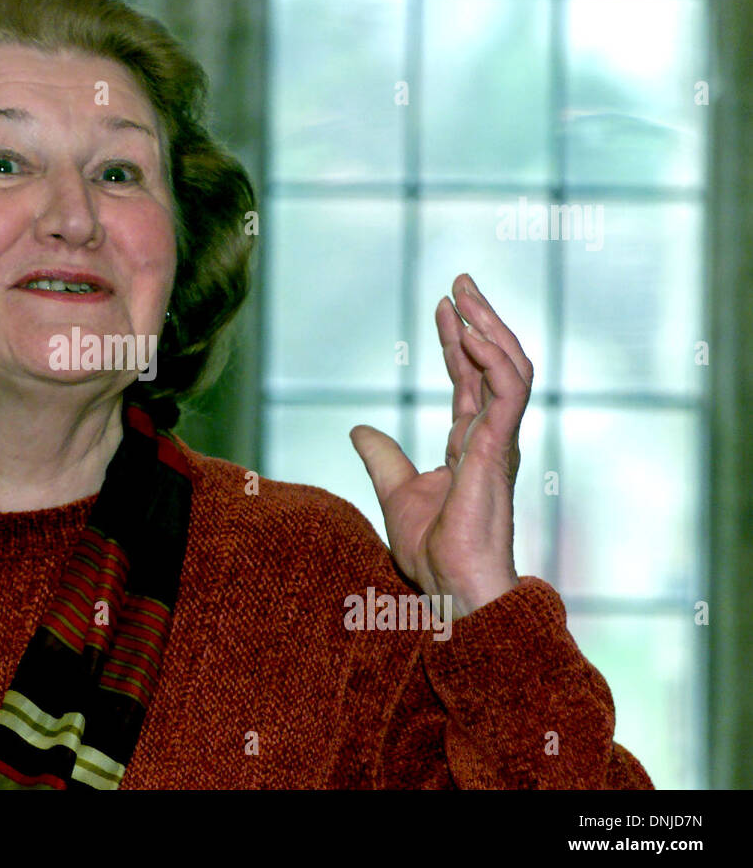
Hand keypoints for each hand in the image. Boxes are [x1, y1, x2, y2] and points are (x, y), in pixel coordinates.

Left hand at [349, 273, 533, 617]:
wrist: (449, 586)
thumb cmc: (433, 552)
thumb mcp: (395, 491)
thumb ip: (382, 457)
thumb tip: (358, 429)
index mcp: (469, 443)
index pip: (467, 379)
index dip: (456, 341)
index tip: (442, 305)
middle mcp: (489, 436)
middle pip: (491, 363)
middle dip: (478, 318)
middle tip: (459, 280)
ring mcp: (498, 441)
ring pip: (509, 367)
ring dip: (489, 326)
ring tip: (464, 293)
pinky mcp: (497, 449)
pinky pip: (507, 392)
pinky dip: (493, 359)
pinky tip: (471, 333)